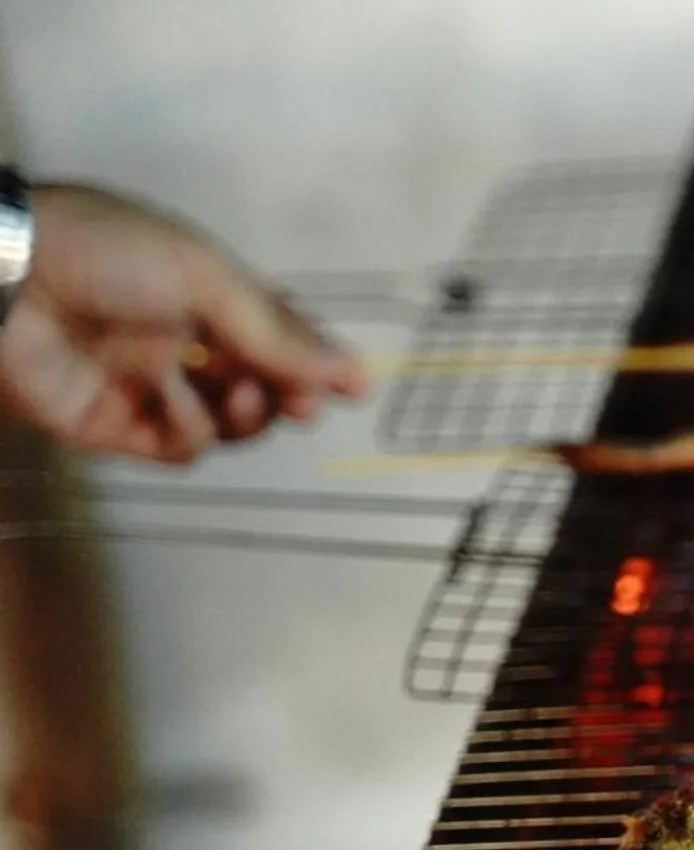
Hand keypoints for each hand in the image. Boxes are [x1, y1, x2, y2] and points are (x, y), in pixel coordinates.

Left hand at [0, 182, 365, 462]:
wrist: (3, 279)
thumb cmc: (106, 254)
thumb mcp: (204, 274)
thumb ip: (277, 330)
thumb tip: (353, 374)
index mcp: (204, 291)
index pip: (277, 333)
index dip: (317, 361)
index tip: (354, 388)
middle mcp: (183, 339)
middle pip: (261, 382)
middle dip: (290, 394)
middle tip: (305, 406)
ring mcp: (150, 384)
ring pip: (228, 422)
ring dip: (248, 416)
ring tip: (243, 399)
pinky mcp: (118, 426)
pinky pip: (179, 445)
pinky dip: (191, 431)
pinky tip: (176, 405)